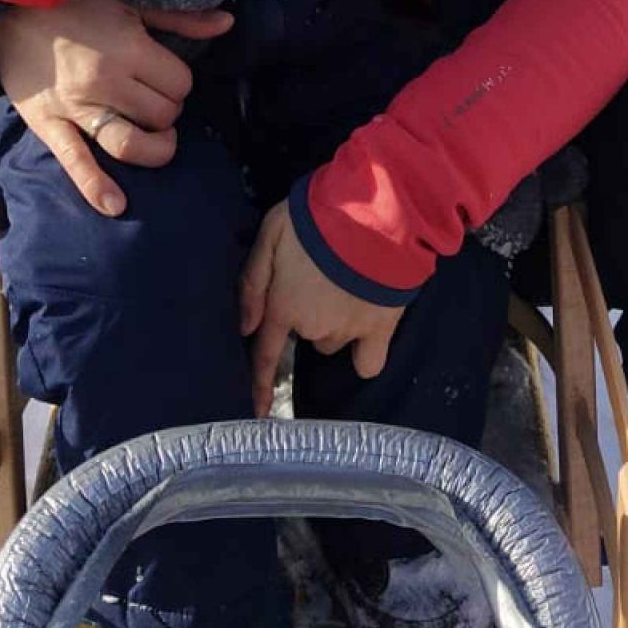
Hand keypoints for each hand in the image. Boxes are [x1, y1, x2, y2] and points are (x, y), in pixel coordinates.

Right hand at [0, 0, 232, 216]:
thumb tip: (227, 24)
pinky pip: (75, 162)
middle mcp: (106, 82)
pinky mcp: (49, 125)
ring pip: (130, 144)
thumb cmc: (76, 2)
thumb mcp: (131, 1)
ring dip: (153, 149)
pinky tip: (115, 205)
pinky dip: (96, 187)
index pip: (180, 83)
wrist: (11, 8)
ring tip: (158, 142)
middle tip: (155, 99)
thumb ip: (180, 18)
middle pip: (161, 115)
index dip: (179, 82)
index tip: (167, 76)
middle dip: (167, 111)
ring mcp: (77, 107)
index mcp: (129, 48)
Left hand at [239, 199, 403, 416]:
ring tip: (349, 284)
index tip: (257, 413)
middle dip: (310, 313)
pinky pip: (369, 362)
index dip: (259, 385)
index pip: (265, 355)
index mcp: (284, 305)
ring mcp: (348, 331)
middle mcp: (313, 327)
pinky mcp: (382, 328)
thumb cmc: (317, 218)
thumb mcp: (271, 231)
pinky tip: (370, 328)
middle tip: (322, 276)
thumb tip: (246, 327)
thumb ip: (254, 279)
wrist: (375, 214)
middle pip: (307, 334)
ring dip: (336, 322)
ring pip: (335, 340)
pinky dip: (366, 351)